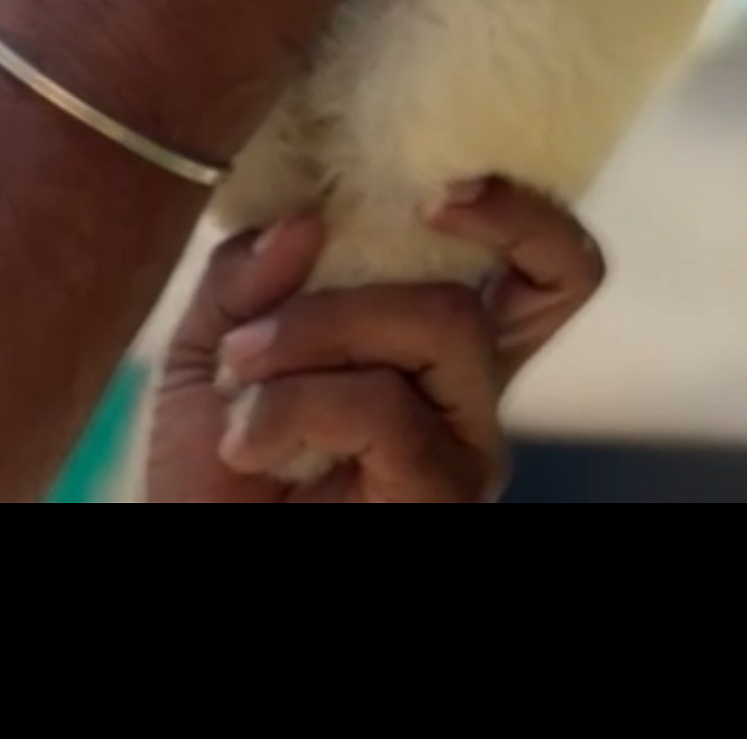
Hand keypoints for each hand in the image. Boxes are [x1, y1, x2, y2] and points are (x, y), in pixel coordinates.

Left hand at [146, 180, 604, 503]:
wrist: (196, 552)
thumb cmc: (213, 466)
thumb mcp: (214, 343)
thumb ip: (249, 274)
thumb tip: (310, 218)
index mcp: (438, 346)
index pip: (550, 271)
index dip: (527, 215)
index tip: (438, 193)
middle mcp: (474, 397)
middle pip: (505, 286)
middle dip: (356, 290)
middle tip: (255, 331)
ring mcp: (466, 452)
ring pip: (443, 321)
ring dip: (319, 333)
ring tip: (242, 380)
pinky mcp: (442, 496)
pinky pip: (386, 405)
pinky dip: (297, 403)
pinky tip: (245, 444)